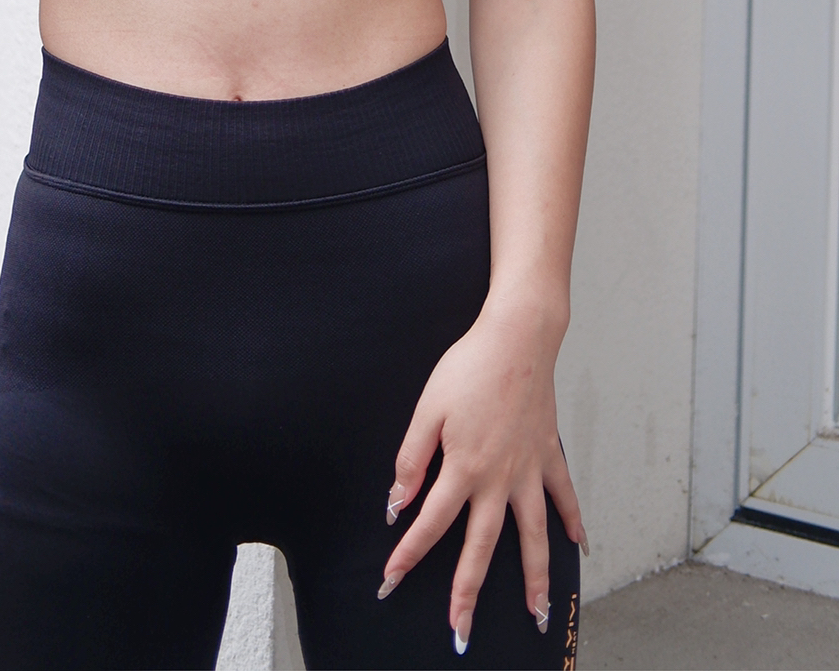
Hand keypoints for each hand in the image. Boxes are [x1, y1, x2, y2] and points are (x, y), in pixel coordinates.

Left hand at [379, 297, 585, 652]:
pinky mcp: (550, 455)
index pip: (431, 522)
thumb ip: (412, 458)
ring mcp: (529, 471)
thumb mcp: (427, 408)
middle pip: (481, 548)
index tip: (391, 579)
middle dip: (467, 593)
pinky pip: (564, 496)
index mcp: (463, 468)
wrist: (517, 339)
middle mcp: (499, 479)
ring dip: (533, 580)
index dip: (408, 553)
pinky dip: (573, 522)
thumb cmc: (468, 367)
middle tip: (460, 633)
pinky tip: (580, 546)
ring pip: (532, 537)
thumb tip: (398, 502)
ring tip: (536, 617)